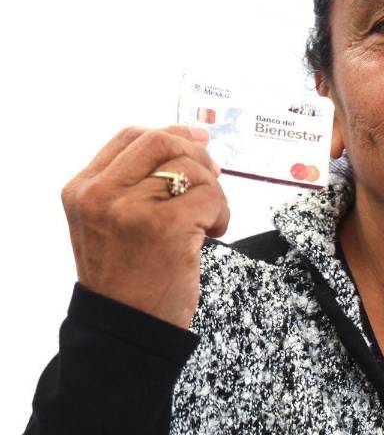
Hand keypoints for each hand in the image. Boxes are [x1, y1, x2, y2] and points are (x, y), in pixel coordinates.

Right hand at [61, 125, 229, 328]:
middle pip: (162, 142)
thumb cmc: (128, 276)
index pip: (132, 136)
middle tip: (213, 178)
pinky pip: (211, 196)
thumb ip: (136, 182)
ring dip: (213, 192)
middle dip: (196, 155)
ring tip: (209, 221)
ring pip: (192, 170)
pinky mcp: (165, 226)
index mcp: (83, 190)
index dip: (172, 133)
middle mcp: (100, 195)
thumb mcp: (112, 222)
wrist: (126, 329)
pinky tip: (213, 234)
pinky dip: (222, 213)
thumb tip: (190, 139)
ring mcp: (131, 209)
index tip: (199, 141)